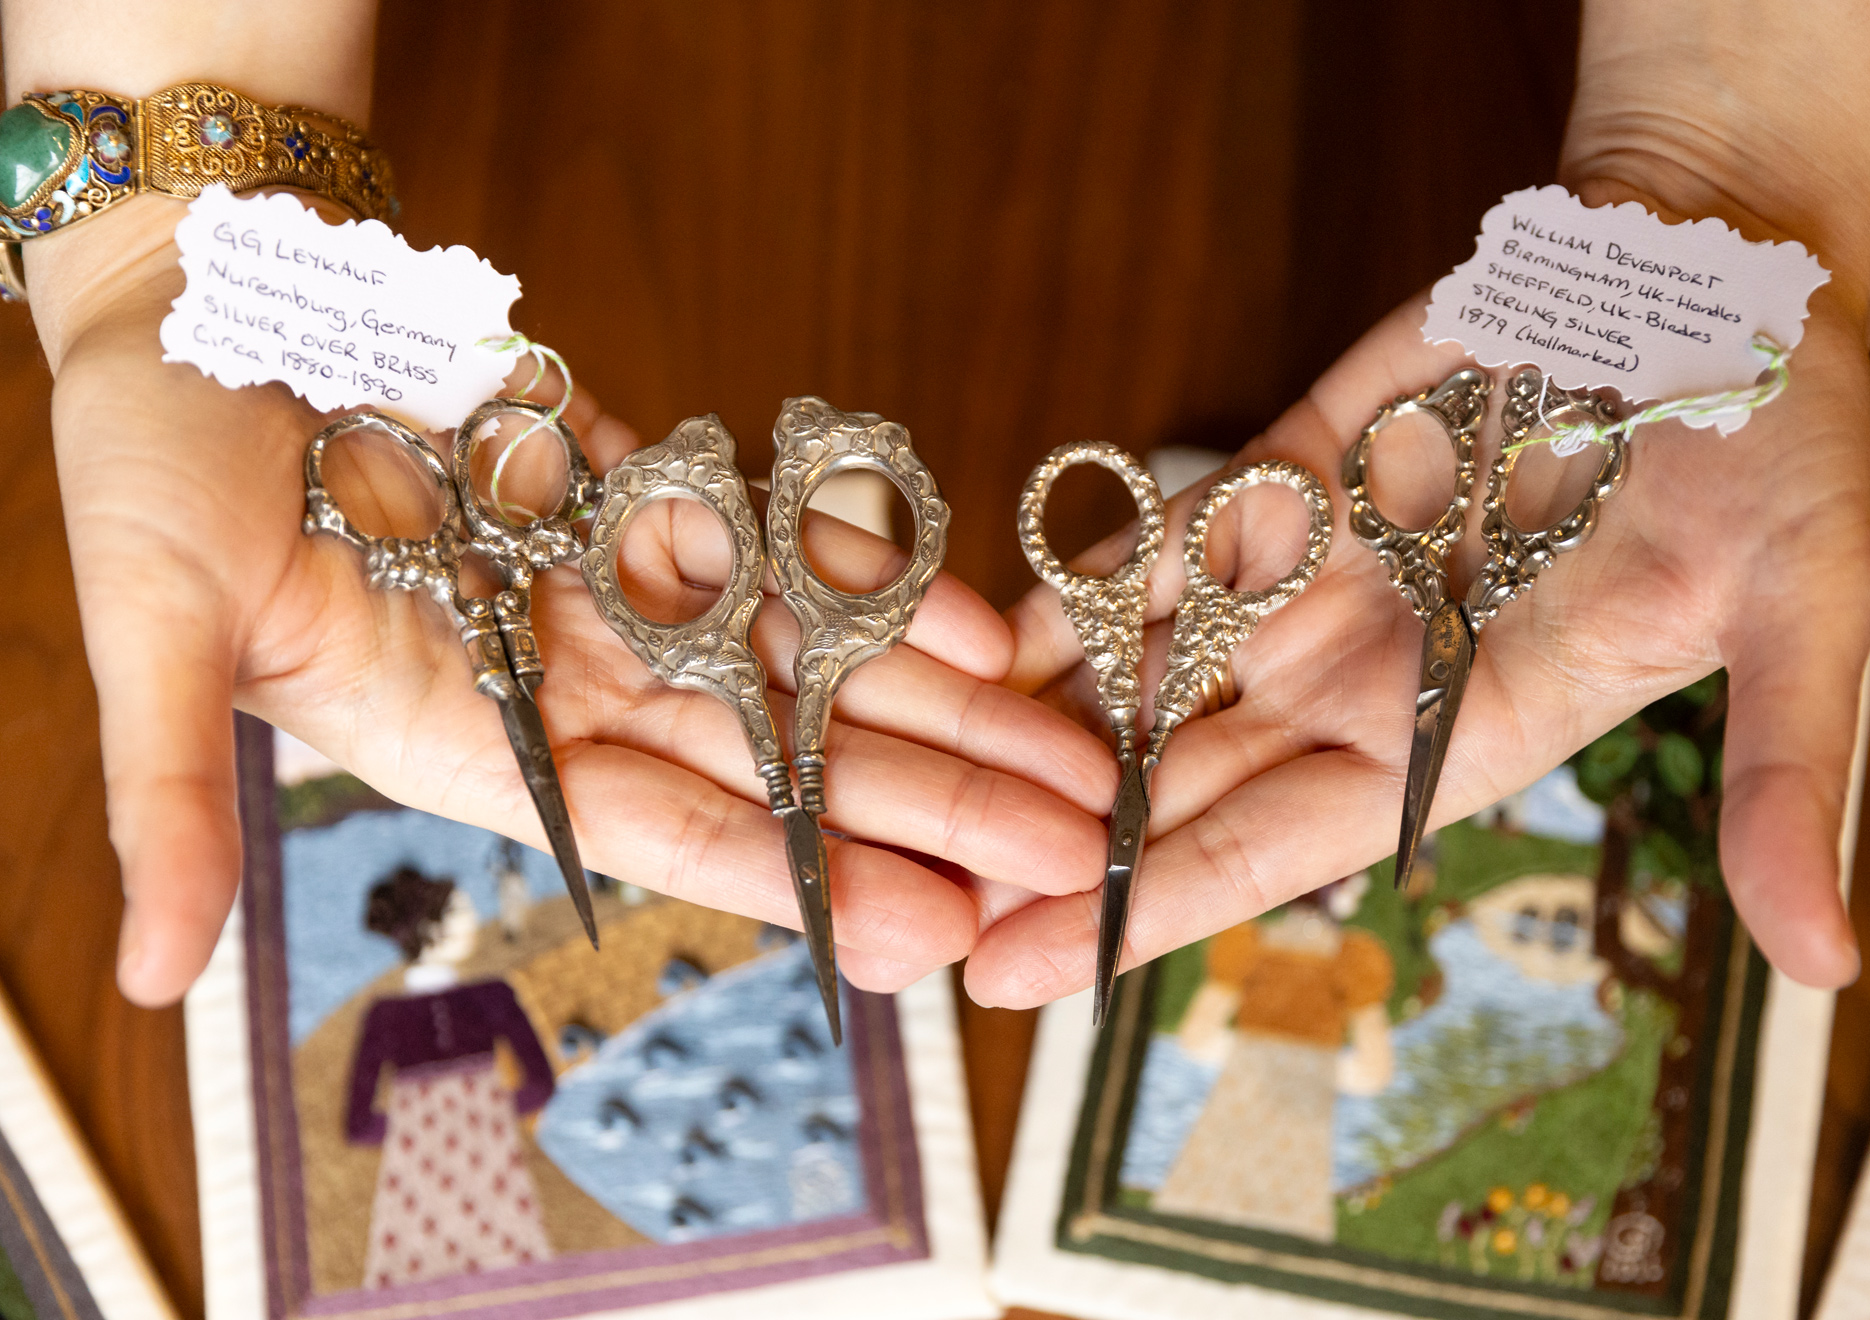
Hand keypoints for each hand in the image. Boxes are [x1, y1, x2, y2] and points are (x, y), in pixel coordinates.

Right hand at [31, 197, 1114, 1005]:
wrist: (199, 300)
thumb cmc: (148, 462)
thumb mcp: (153, 627)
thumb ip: (168, 796)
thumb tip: (144, 973)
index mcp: (476, 740)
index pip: (671, 829)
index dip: (806, 878)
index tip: (935, 932)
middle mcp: (571, 678)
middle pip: (785, 759)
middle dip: (934, 806)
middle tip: (1078, 851)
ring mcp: (622, 584)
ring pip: (811, 659)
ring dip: (945, 706)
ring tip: (1075, 754)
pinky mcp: (647, 488)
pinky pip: (778, 539)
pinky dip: (874, 573)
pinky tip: (986, 625)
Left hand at [966, 278, 1869, 1007]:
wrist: (1716, 264)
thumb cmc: (1777, 437)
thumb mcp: (1801, 602)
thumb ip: (1778, 771)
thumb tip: (1824, 963)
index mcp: (1457, 731)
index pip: (1267, 844)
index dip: (1141, 910)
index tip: (1018, 971)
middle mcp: (1360, 671)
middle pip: (1165, 777)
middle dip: (1037, 841)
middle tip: (899, 895)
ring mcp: (1311, 572)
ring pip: (1139, 670)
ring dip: (1023, 725)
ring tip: (888, 778)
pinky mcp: (1281, 473)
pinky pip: (1153, 543)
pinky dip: (1064, 584)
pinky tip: (955, 630)